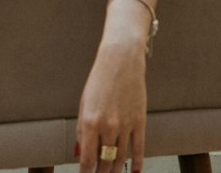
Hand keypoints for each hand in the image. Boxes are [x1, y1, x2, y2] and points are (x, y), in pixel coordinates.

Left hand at [76, 44, 145, 172]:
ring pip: (121, 159)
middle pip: (105, 162)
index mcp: (91, 122)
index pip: (88, 159)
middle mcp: (108, 127)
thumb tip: (80, 153)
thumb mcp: (84, 103)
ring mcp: (126, 125)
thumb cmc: (99, 79)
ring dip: (116, 170)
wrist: (121, 60)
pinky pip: (139, 149)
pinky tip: (133, 172)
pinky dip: (136, 163)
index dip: (85, 172)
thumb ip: (82, 130)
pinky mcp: (140, 121)